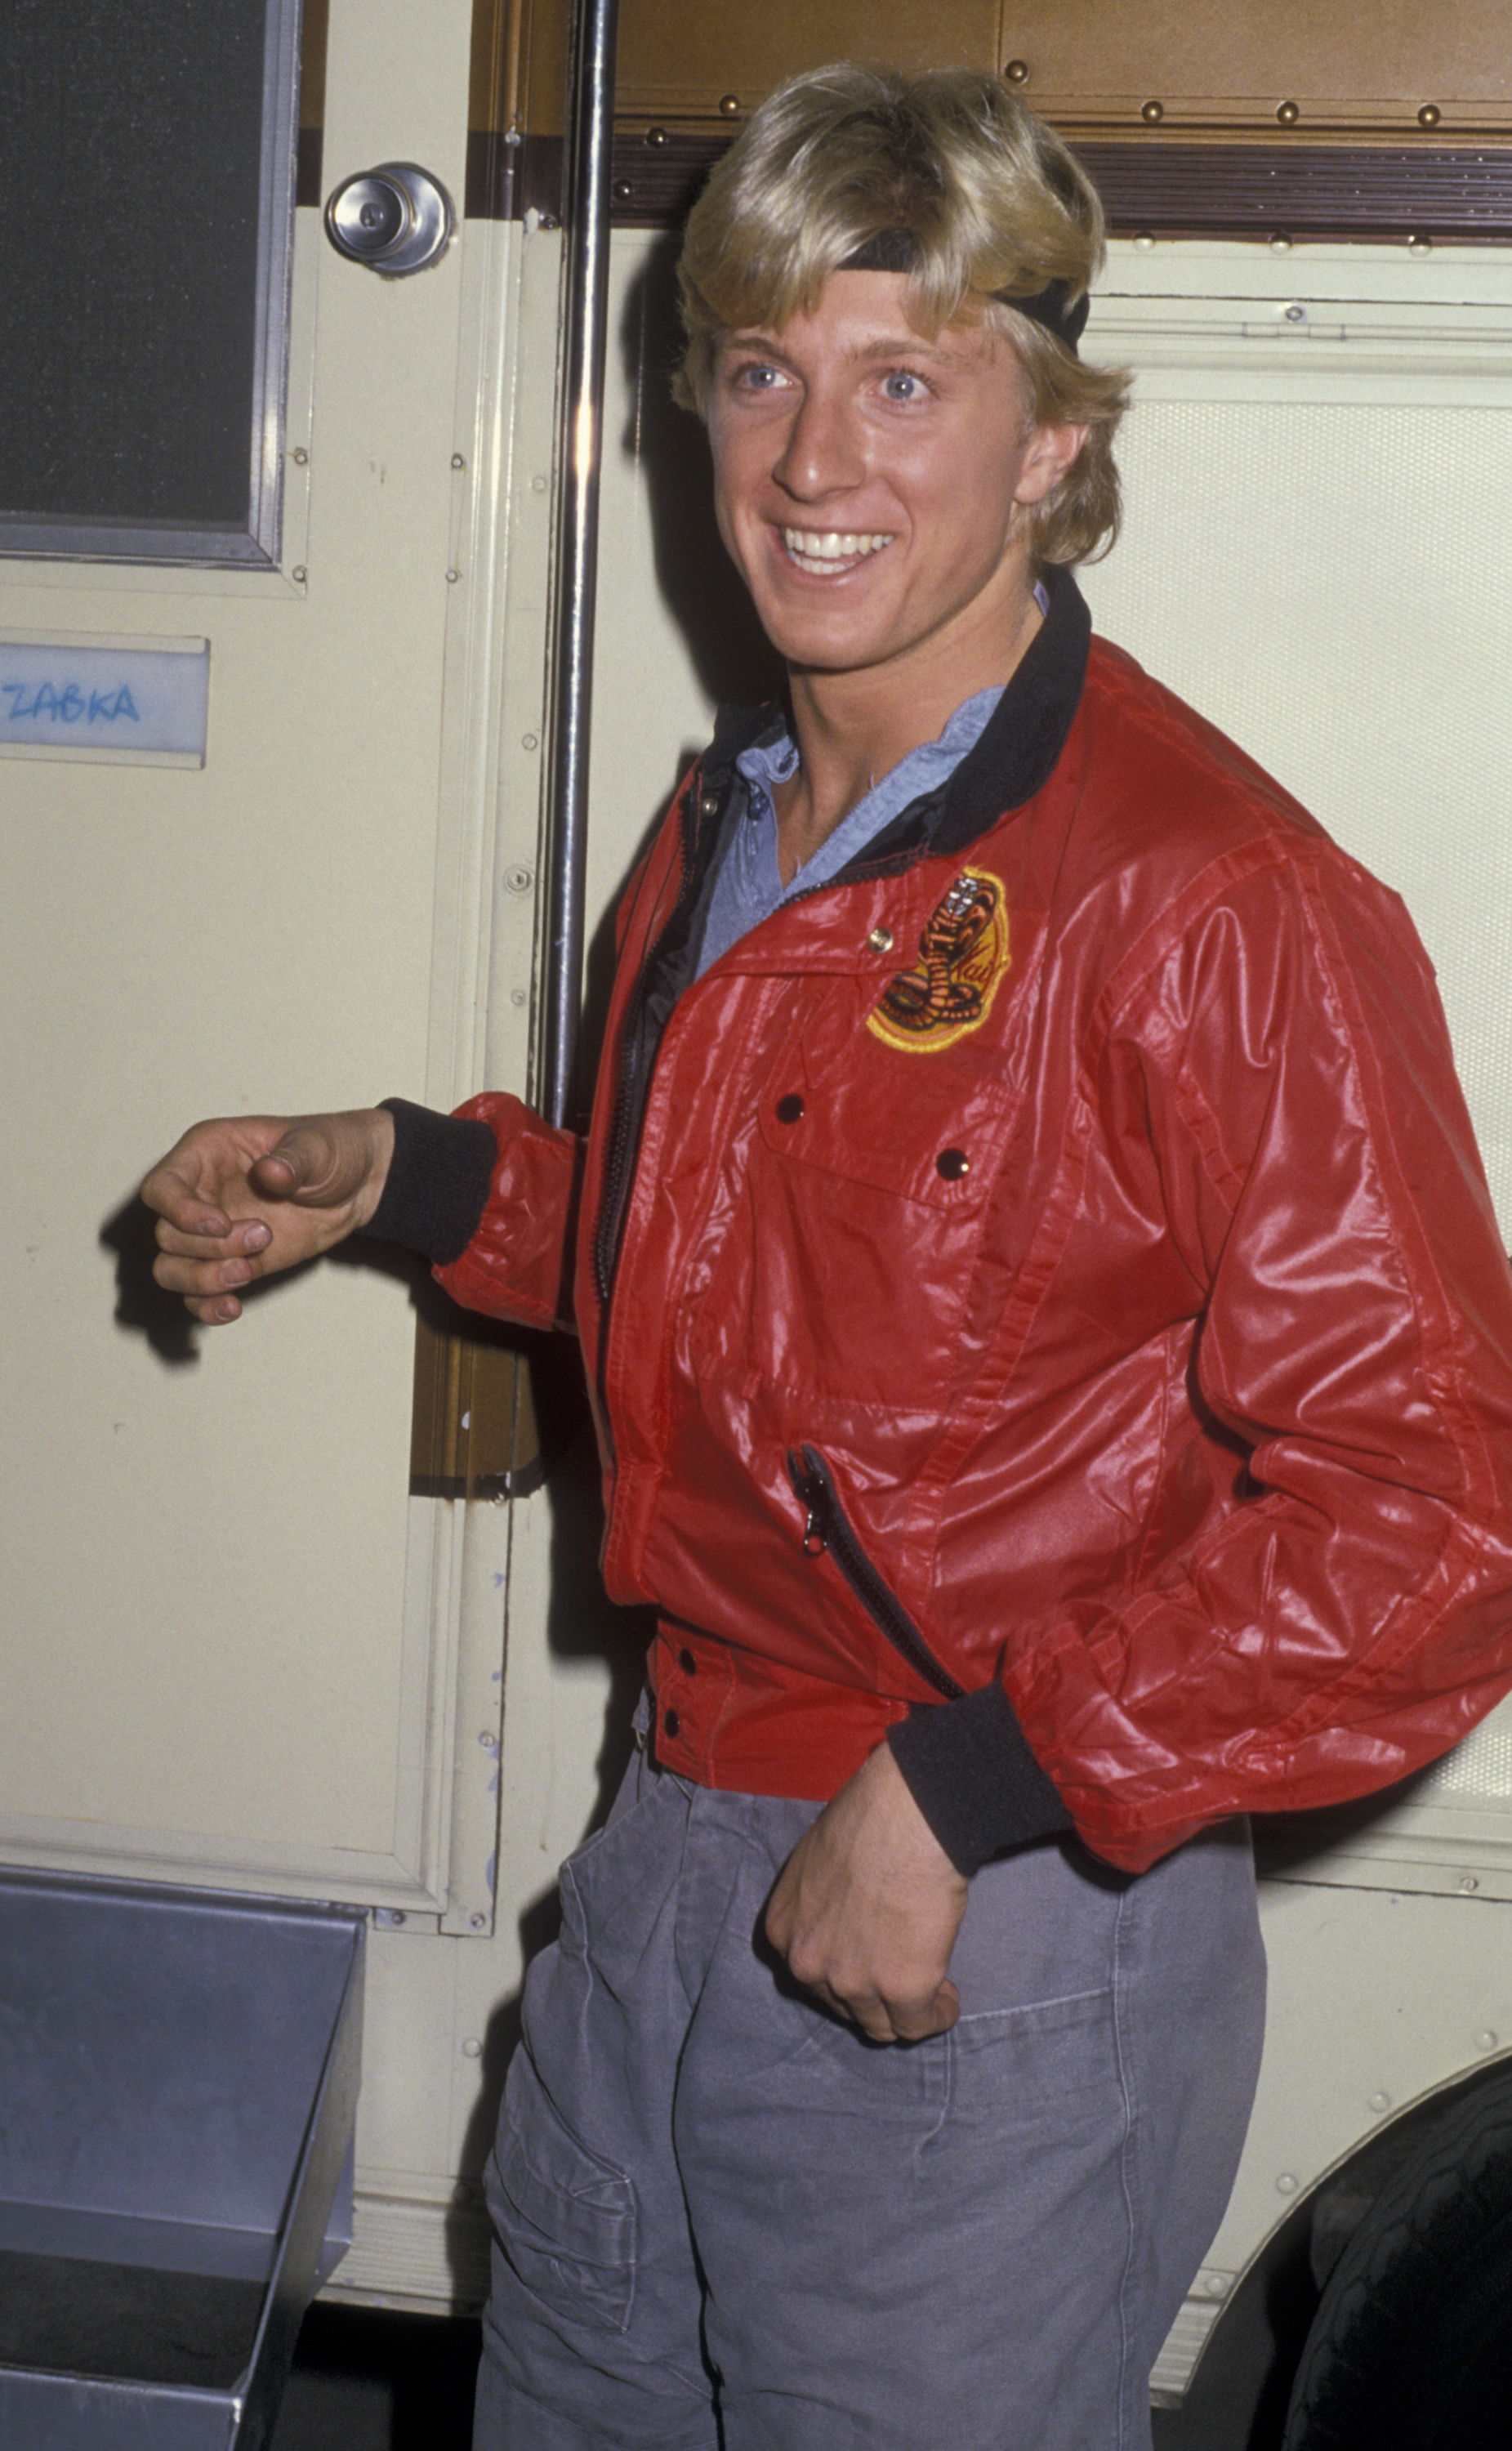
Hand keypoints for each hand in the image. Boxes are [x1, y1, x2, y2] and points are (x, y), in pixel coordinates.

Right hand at [142, 1109, 395, 1322]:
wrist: (358, 1185)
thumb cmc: (330, 1150)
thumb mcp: (317, 1146)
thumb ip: (293, 1159)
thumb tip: (271, 1173)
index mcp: (206, 1154)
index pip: (162, 1187)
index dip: (180, 1210)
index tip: (221, 1223)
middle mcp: (200, 1194)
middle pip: (167, 1235)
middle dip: (211, 1247)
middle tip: (263, 1237)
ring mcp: (211, 1233)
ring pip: (171, 1269)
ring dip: (203, 1279)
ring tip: (249, 1271)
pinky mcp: (230, 1262)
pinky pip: (197, 1294)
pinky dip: (207, 1307)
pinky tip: (233, 1308)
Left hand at [764, 1742, 968, 2042]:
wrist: (906, 1815)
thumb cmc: (868, 1820)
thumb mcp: (817, 1864)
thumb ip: (822, 1905)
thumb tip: (848, 1916)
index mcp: (783, 1931)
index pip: (810, 1977)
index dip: (844, 1973)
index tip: (869, 1963)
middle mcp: (807, 1965)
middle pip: (842, 2005)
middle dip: (872, 1995)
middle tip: (902, 1976)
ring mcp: (852, 1982)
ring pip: (880, 2025)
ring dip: (905, 2013)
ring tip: (932, 1992)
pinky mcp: (900, 1989)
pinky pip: (919, 2025)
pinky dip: (936, 2016)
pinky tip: (947, 1999)